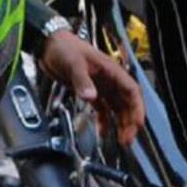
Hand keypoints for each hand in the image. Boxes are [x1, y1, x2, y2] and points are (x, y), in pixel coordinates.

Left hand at [39, 30, 144, 144]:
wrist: (48, 45)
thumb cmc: (64, 47)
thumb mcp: (74, 63)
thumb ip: (82, 81)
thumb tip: (91, 97)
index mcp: (110, 70)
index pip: (131, 90)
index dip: (137, 108)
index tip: (137, 124)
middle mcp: (108, 79)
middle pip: (126, 102)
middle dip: (129, 121)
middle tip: (127, 139)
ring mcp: (100, 85)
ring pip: (116, 107)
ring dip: (120, 123)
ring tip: (120, 140)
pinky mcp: (89, 91)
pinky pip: (102, 109)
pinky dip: (104, 121)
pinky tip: (102, 132)